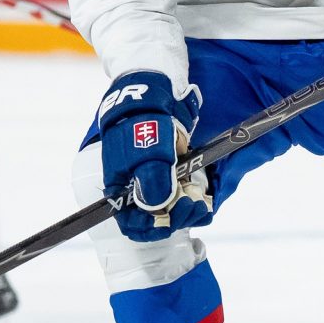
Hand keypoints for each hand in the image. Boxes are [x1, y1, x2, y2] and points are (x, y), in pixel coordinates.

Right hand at [97, 70, 209, 238]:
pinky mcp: (170, 172)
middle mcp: (135, 189)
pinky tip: (203, 199)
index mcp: (119, 188)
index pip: (131, 224)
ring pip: (170, 209)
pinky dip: (192, 199)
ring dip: (186, 211)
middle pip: (154, 218)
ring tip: (200, 204)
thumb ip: (152, 182)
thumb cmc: (144, 122)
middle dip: (175, 218)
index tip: (170, 221)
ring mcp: (153, 180)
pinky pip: (180, 195)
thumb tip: (158, 209)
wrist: (155, 94)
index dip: (151, 228)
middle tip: (192, 207)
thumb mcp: (147, 152)